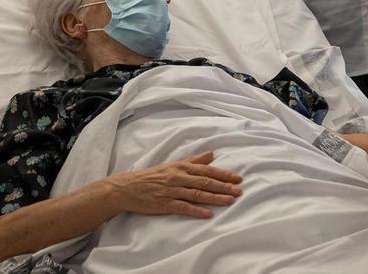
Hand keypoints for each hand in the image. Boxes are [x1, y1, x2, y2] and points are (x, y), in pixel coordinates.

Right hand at [102, 151, 242, 218]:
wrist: (128, 187)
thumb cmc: (153, 175)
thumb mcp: (173, 165)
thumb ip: (194, 160)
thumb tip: (212, 153)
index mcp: (181, 167)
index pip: (207, 170)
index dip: (223, 174)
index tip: (238, 178)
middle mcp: (178, 178)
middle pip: (205, 182)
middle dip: (224, 187)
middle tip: (239, 191)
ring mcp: (172, 191)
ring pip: (197, 194)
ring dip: (215, 198)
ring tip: (229, 201)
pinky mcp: (164, 204)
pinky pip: (183, 207)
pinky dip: (196, 211)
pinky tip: (208, 214)